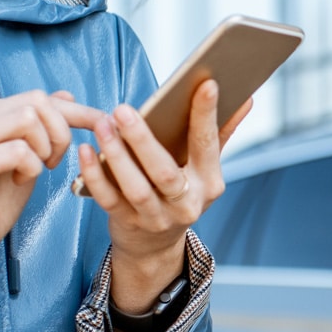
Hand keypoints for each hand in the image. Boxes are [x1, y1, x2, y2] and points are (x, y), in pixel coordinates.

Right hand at [0, 89, 102, 292]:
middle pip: (36, 102)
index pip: (38, 97)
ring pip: (28, 120)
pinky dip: (31, 167)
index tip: (102, 125)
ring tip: (36, 170)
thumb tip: (66, 95)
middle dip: (60, 132)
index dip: (77, 111)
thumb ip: (41, 127)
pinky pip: (18, 150)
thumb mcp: (26, 158)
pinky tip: (20, 181)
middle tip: (53, 162)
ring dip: (45, 148)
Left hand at [74, 80, 252, 312]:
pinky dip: (94, 175)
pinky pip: (108, 198)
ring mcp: (156, 218)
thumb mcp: (205, 169)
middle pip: (165, 172)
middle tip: (123, 110)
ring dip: (116, 155)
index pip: (208, 145)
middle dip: (143, 140)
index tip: (205, 84)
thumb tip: (246, 99)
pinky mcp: (127, 223)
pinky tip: (85, 150)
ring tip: (103, 125)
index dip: (207, 115)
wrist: (155, 247)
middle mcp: (186, 204)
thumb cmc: (181, 193)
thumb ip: (221, 133)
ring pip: (136, 188)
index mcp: (209, 183)